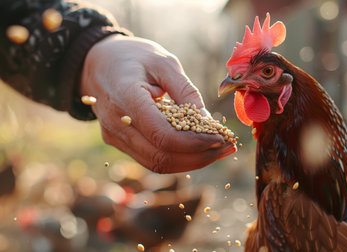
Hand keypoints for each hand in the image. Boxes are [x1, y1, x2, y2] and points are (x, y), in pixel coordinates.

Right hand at [80, 35, 235, 172]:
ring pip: (156, 163)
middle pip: (161, 157)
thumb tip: (209, 122)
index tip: (221, 137)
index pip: (163, 136)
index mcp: (126, 98)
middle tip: (227, 148)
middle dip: (199, 157)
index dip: (195, 143)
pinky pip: (150, 158)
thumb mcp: (164, 63)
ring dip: (191, 162)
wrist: (98, 62)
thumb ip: (186, 92)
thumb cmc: (134, 57)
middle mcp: (116, 123)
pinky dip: (177, 158)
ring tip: (218, 151)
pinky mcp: (118, 142)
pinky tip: (198, 150)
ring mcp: (114, 136)